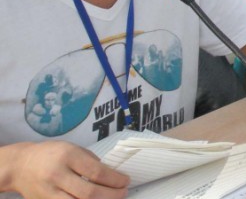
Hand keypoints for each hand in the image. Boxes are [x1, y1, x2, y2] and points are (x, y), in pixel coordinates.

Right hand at [9, 141, 128, 198]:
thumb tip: (112, 176)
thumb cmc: (52, 154)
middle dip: (111, 195)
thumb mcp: (73, 149)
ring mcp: (50, 192)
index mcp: (69, 156)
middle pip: (89, 193)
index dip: (115, 180)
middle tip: (123, 193)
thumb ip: (91, 162)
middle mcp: (58, 175)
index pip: (97, 172)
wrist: (22, 165)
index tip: (126, 181)